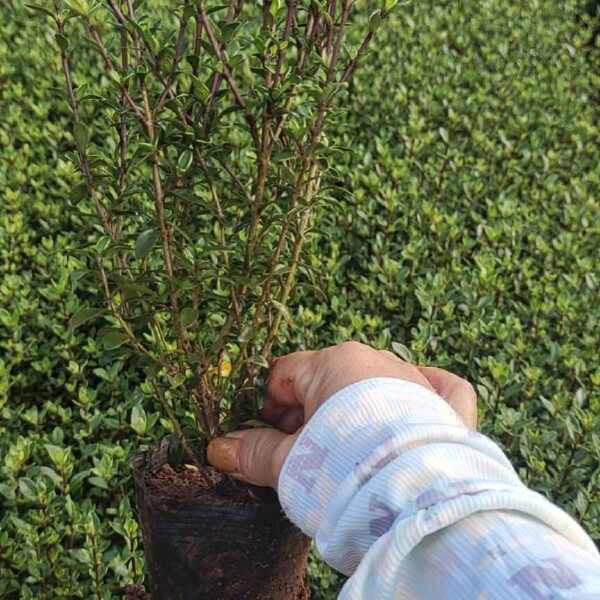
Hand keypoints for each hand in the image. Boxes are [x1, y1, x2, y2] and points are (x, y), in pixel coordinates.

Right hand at [207, 341, 476, 487]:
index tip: (268, 437)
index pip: (285, 375)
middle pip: (328, 379)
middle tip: (302, 454)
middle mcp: (375, 360)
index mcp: (332, 364)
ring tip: (348, 453)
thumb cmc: (343, 473)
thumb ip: (254, 452)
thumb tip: (218, 449)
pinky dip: (424, 397)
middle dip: (310, 413)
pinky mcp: (449, 405)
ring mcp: (417, 379)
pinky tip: (417, 406)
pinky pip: (438, 388)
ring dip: (357, 411)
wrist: (415, 500)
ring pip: (376, 383)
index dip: (270, 406)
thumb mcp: (289, 464)